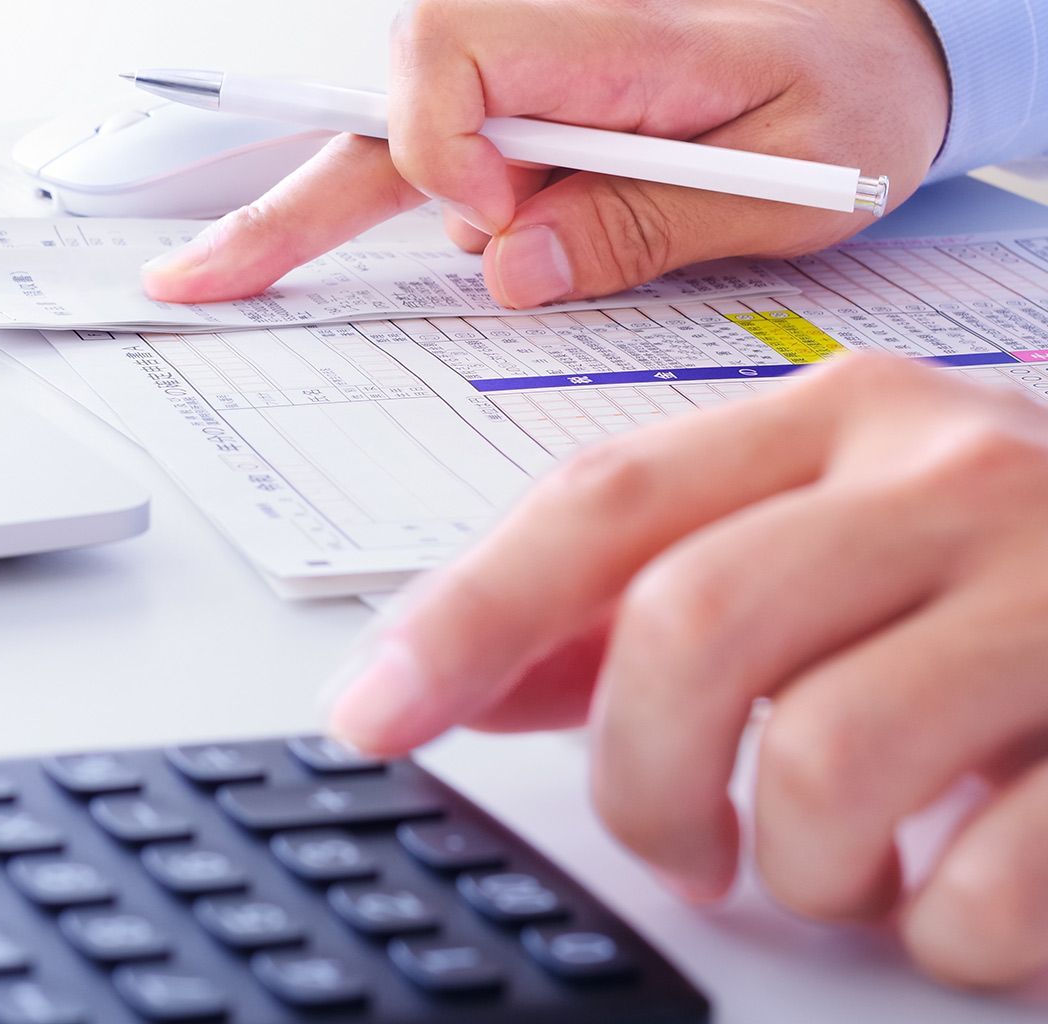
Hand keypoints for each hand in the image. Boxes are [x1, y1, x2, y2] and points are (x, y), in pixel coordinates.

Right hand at [141, 0, 948, 307]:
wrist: (870, 29)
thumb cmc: (845, 92)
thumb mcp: (790, 187)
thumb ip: (645, 224)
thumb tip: (507, 265)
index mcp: (613, 33)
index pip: (446, 50)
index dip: (437, 148)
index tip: (491, 222)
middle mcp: (542, 22)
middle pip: (377, 108)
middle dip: (287, 207)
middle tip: (198, 279)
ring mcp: (518, 46)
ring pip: (395, 136)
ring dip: (396, 218)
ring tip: (470, 253)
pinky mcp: (514, 79)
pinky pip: (434, 143)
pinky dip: (410, 201)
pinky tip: (418, 238)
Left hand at [329, 354, 1047, 987]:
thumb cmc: (1029, 574)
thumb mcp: (835, 540)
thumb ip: (654, 594)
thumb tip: (473, 674)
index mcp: (843, 419)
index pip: (600, 506)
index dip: (464, 619)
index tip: (369, 716)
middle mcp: (949, 474)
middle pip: (686, 632)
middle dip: (639, 777)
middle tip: (676, 838)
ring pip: (819, 763)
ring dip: (793, 865)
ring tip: (841, 862)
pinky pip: (979, 886)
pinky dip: (936, 932)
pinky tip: (963, 895)